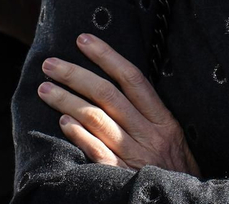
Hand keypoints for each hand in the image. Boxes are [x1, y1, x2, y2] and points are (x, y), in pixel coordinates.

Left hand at [36, 32, 198, 175]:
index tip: (83, 40)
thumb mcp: (173, 138)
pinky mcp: (122, 176)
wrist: (182, 203)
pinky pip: (97, 152)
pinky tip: (62, 122)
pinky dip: (79, 135)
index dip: (106, 56)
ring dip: (67, 101)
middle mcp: (149, 135)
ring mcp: (135, 156)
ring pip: (97, 120)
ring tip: (45, 89)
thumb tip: (118, 85)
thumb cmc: (176, 171)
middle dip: (76, 75)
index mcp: (164, 121)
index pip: (132, 78)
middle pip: (108, 95)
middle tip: (50, 64)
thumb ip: (149, 115)